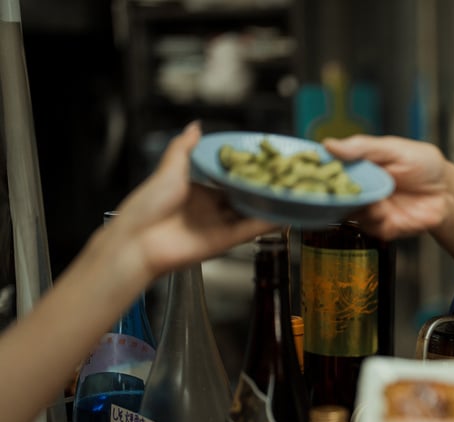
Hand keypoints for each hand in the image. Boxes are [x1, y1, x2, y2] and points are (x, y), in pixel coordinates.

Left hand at [107, 121, 277, 281]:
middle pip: (244, 197)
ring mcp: (219, 226)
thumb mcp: (168, 169)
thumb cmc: (147, 205)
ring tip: (293, 194)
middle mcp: (211, 209)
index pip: (229, 181)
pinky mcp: (225, 241)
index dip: (246, 173)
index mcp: (199, 192)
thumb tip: (195, 126)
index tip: (264, 163)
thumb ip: (184, 148)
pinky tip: (285, 215)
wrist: (138, 241)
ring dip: (270, 206)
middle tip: (284, 177)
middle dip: (263, 189)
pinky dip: (268, 223)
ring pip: (251, 213)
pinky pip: (250, 230)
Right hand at [323, 135, 449, 239]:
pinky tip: (383, 209)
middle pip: (332, 194)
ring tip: (373, 196)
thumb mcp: (392, 148)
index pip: (329, 169)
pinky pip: (367, 226)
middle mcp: (360, 189)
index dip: (318, 170)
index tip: (309, 169)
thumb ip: (362, 148)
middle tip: (336, 187)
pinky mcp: (380, 227)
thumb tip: (329, 144)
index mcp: (358, 167)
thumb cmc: (422, 164)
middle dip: (331, 192)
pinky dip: (372, 217)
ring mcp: (369, 209)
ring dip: (356, 205)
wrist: (446, 191)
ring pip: (347, 212)